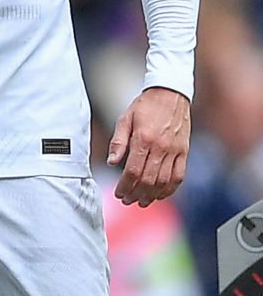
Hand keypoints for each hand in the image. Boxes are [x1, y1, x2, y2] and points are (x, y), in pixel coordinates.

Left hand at [107, 86, 190, 206]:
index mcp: (143, 139)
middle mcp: (160, 147)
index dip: (125, 186)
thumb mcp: (124, 119)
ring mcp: (174, 150)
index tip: (118, 193)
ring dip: (152, 195)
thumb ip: (118, 142)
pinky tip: (161, 194)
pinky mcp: (184, 152)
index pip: (132, 171)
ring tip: (142, 201)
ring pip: (164, 181)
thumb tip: (111, 161)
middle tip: (127, 200)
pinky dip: (170, 189)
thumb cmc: (145, 106)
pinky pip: (179, 176)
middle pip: (148, 179)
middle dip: (136, 194)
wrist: (170, 94)